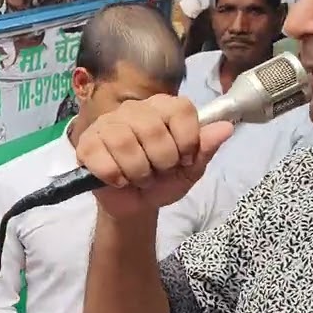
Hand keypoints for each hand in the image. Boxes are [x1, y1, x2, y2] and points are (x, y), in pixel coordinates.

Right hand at [74, 95, 231, 217]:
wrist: (135, 205)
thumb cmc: (163, 181)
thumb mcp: (190, 170)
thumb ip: (205, 148)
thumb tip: (226, 127)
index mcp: (163, 108)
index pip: (180, 108)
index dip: (187, 139)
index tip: (184, 159)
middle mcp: (134, 109)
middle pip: (152, 127)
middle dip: (161, 161)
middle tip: (159, 172)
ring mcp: (107, 124)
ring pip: (124, 142)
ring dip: (138, 171)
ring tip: (140, 178)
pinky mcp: (86, 143)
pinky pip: (101, 157)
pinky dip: (114, 176)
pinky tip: (119, 180)